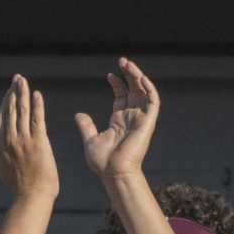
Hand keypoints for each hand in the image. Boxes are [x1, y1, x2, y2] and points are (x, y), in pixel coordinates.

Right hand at [0, 74, 58, 200]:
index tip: (9, 92)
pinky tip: (36, 94)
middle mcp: (10, 139)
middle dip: (13, 92)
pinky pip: (36, 119)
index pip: (2, 118)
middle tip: (16, 79)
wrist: (32, 197)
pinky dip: (36, 106)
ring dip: (22, 94)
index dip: (5, 103)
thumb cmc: (20, 186)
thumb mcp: (2, 169)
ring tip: (23, 81)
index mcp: (1, 144)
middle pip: (10, 110)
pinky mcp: (38, 142)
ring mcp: (24, 140)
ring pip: (21, 111)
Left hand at [75, 57, 160, 185]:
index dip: (117, 83)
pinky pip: (154, 102)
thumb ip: (86, 126)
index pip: (122, 97)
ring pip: (144, 92)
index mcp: (119, 121)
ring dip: (138, 76)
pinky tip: (141, 77)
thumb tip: (79, 114)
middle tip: (122, 61)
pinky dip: (150, 88)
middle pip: (134, 91)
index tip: (109, 74)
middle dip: (129, 75)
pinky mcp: (148, 123)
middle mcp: (132, 119)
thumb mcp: (90, 139)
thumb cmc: (103, 162)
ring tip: (128, 64)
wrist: (113, 172)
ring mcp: (141, 120)